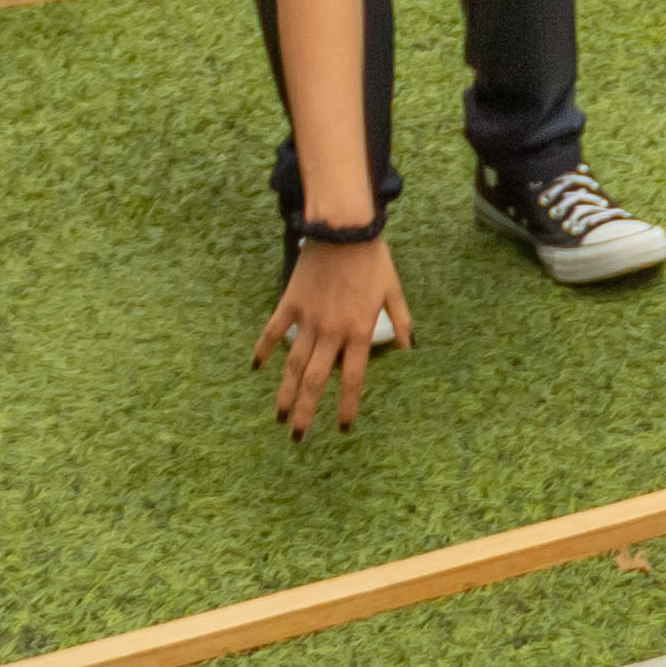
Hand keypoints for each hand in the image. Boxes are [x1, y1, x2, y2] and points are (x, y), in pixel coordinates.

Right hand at [256, 234, 412, 437]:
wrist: (345, 230)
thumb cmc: (373, 259)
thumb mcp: (394, 290)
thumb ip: (401, 321)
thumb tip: (409, 347)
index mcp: (360, 331)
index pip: (352, 379)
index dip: (346, 406)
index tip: (341, 428)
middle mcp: (332, 332)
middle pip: (315, 381)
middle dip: (305, 412)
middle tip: (297, 436)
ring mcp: (308, 319)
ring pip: (293, 364)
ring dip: (284, 392)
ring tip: (278, 416)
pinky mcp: (290, 303)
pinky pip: (273, 332)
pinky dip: (263, 349)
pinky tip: (256, 368)